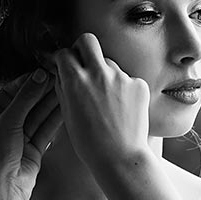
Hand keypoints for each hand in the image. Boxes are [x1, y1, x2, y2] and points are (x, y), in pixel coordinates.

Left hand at [0, 69, 61, 199]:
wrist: (4, 192)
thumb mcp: (8, 123)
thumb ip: (25, 98)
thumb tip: (39, 75)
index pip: (12, 91)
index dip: (29, 81)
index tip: (45, 71)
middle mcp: (4, 125)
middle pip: (27, 102)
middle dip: (43, 90)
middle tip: (60, 76)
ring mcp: (20, 137)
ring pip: (39, 115)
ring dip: (52, 102)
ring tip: (68, 87)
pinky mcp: (34, 148)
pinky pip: (47, 128)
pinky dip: (57, 118)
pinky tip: (67, 105)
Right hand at [53, 33, 150, 172]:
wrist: (120, 158)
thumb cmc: (90, 143)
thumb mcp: (68, 115)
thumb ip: (64, 88)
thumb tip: (62, 72)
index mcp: (75, 80)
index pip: (64, 53)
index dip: (63, 59)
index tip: (66, 65)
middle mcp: (97, 72)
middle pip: (87, 40)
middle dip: (83, 48)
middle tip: (84, 63)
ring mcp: (120, 77)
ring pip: (109, 63)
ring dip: (105, 74)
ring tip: (107, 102)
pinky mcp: (138, 84)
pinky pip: (127, 79)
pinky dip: (124, 89)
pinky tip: (123, 109)